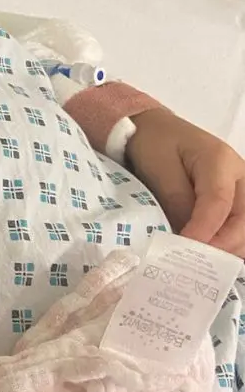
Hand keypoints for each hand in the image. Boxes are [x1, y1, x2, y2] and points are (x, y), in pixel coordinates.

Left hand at [127, 107, 244, 255]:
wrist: (155, 129)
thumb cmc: (154, 145)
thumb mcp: (159, 169)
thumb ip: (176, 200)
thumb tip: (189, 235)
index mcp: (219, 159)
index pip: (219, 202)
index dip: (205, 229)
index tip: (187, 248)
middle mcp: (239, 174)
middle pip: (244, 218)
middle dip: (224, 244)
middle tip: (197, 263)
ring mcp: (241, 186)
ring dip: (229, 246)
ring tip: (203, 263)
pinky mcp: (235, 197)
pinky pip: (239, 223)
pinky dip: (228, 240)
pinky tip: (212, 253)